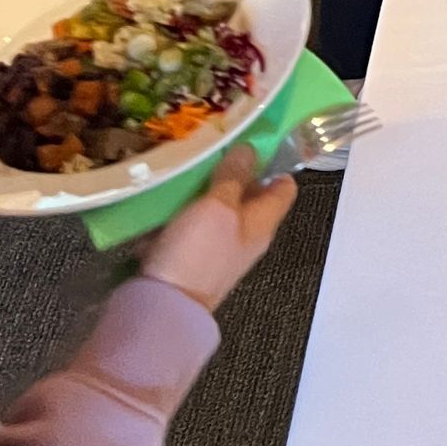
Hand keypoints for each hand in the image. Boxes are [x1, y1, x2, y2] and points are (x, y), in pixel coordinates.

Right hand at [142, 145, 295, 312]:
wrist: (163, 307)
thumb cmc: (198, 253)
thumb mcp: (219, 206)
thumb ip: (235, 177)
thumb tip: (251, 150)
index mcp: (263, 222)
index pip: (284, 188)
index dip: (275, 163)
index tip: (255, 139)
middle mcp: (246, 236)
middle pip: (247, 197)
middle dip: (232, 172)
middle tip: (212, 145)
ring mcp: (218, 250)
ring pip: (215, 211)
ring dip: (201, 192)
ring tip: (185, 167)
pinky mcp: (190, 260)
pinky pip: (188, 229)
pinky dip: (179, 216)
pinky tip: (162, 203)